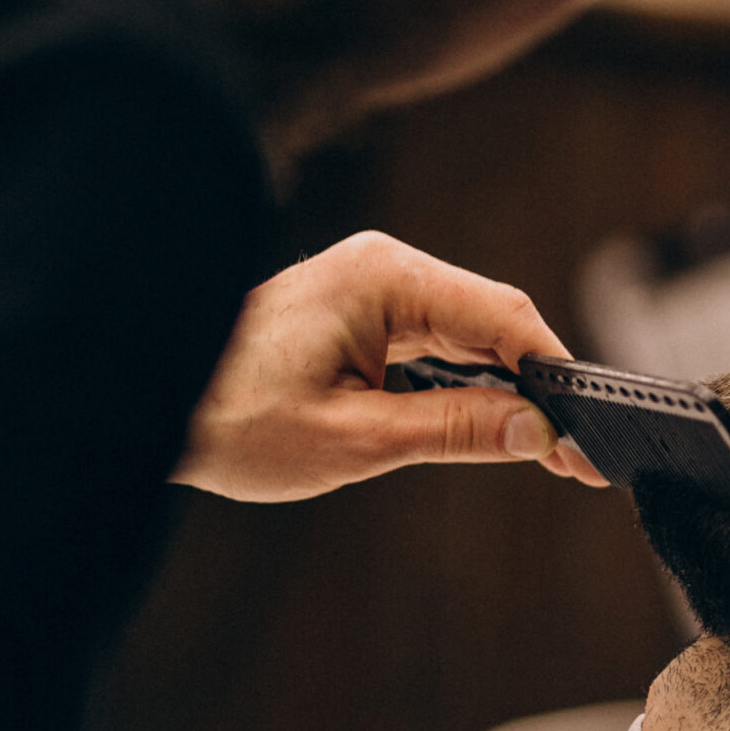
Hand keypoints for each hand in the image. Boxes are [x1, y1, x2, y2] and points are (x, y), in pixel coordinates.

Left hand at [174, 230, 606, 499]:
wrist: (141, 403)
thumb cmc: (227, 418)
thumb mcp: (353, 440)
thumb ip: (453, 431)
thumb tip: (535, 434)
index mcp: (384, 277)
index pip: (505, 318)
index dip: (557, 378)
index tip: (589, 434)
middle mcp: (385, 269)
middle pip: (496, 325)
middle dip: (541, 392)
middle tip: (580, 461)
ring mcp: (374, 289)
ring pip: (472, 339)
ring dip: (509, 394)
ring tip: (551, 454)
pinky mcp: (363, 316)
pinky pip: (439, 347)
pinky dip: (469, 388)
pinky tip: (496, 428)